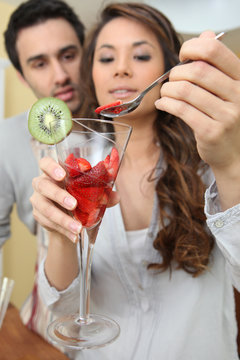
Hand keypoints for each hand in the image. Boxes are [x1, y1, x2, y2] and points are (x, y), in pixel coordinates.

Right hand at [30, 157, 119, 241]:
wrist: (67, 218)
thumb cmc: (78, 196)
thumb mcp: (89, 192)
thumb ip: (102, 192)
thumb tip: (116, 197)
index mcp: (54, 172)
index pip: (45, 163)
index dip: (51, 167)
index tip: (62, 175)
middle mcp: (42, 183)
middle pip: (44, 185)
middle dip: (59, 195)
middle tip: (73, 205)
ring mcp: (38, 199)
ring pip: (45, 208)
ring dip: (63, 219)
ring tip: (78, 228)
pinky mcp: (38, 215)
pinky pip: (49, 223)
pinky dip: (63, 230)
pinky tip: (74, 236)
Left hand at [155, 32, 239, 208]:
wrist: (232, 153)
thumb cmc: (224, 117)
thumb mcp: (225, 89)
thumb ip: (215, 64)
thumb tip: (205, 35)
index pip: (214, 50)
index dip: (192, 47)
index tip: (183, 55)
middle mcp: (238, 94)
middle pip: (196, 71)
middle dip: (176, 73)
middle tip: (171, 81)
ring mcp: (227, 114)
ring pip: (185, 91)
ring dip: (168, 90)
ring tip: (165, 94)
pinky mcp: (211, 131)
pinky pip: (181, 110)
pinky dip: (166, 104)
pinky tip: (162, 104)